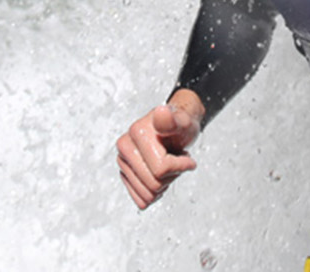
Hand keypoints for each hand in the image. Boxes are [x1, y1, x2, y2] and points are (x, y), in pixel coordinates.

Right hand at [115, 90, 204, 209]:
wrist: (176, 128)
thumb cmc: (181, 125)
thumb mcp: (184, 122)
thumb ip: (173, 120)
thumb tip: (162, 112)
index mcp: (137, 133)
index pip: (161, 169)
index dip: (180, 166)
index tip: (186, 155)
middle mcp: (124, 146)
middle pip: (154, 183)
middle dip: (172, 175)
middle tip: (176, 159)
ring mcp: (123, 161)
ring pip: (148, 193)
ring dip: (165, 183)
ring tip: (168, 164)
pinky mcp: (124, 173)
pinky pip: (140, 199)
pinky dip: (155, 193)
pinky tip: (161, 177)